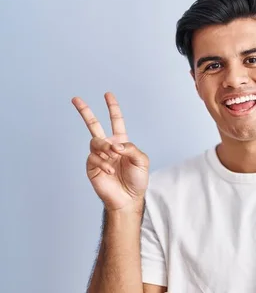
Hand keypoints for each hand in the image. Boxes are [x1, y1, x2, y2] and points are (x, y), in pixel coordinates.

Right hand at [72, 92, 148, 211]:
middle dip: (85, 112)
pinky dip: (103, 163)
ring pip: (95, 142)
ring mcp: (98, 156)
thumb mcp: (142, 161)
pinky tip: (110, 171)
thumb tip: (115, 144)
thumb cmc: (137, 180)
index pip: (116, 122)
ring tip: (113, 157)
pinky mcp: (92, 166)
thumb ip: (131, 148)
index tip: (108, 94)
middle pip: (93, 125)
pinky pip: (94, 158)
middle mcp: (108, 147)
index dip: (112, 108)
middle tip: (75, 99)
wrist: (128, 198)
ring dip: (105, 148)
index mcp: (121, 143)